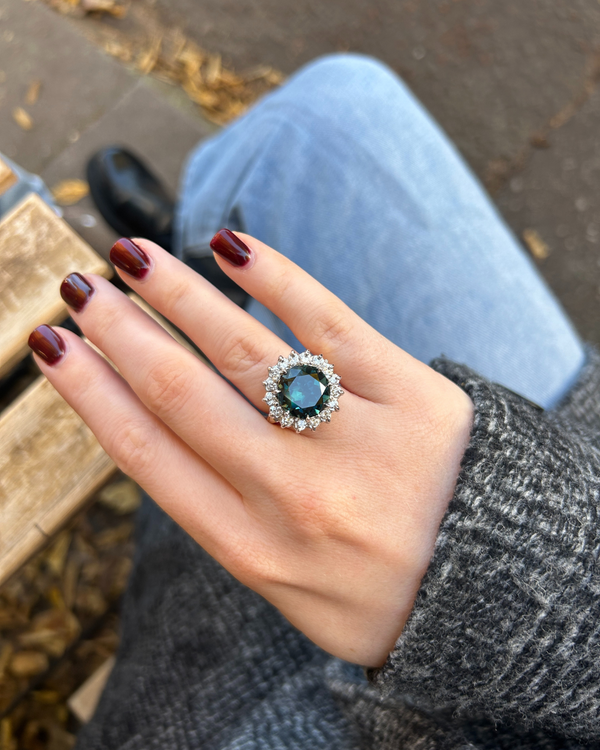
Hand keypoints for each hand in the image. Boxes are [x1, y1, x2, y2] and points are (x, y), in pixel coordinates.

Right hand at [30, 232, 472, 666]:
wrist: (490, 589)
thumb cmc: (375, 588)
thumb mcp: (285, 583)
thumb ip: (225, 515)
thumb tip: (162, 429)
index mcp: (249, 548)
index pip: (147, 454)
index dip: (91, 393)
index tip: (55, 348)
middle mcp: (292, 498)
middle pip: (182, 395)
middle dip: (120, 333)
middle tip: (81, 287)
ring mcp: (352, 444)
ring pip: (243, 354)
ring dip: (178, 296)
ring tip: (132, 256)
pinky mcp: (409, 398)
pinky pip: (331, 326)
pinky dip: (276, 281)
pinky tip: (231, 247)